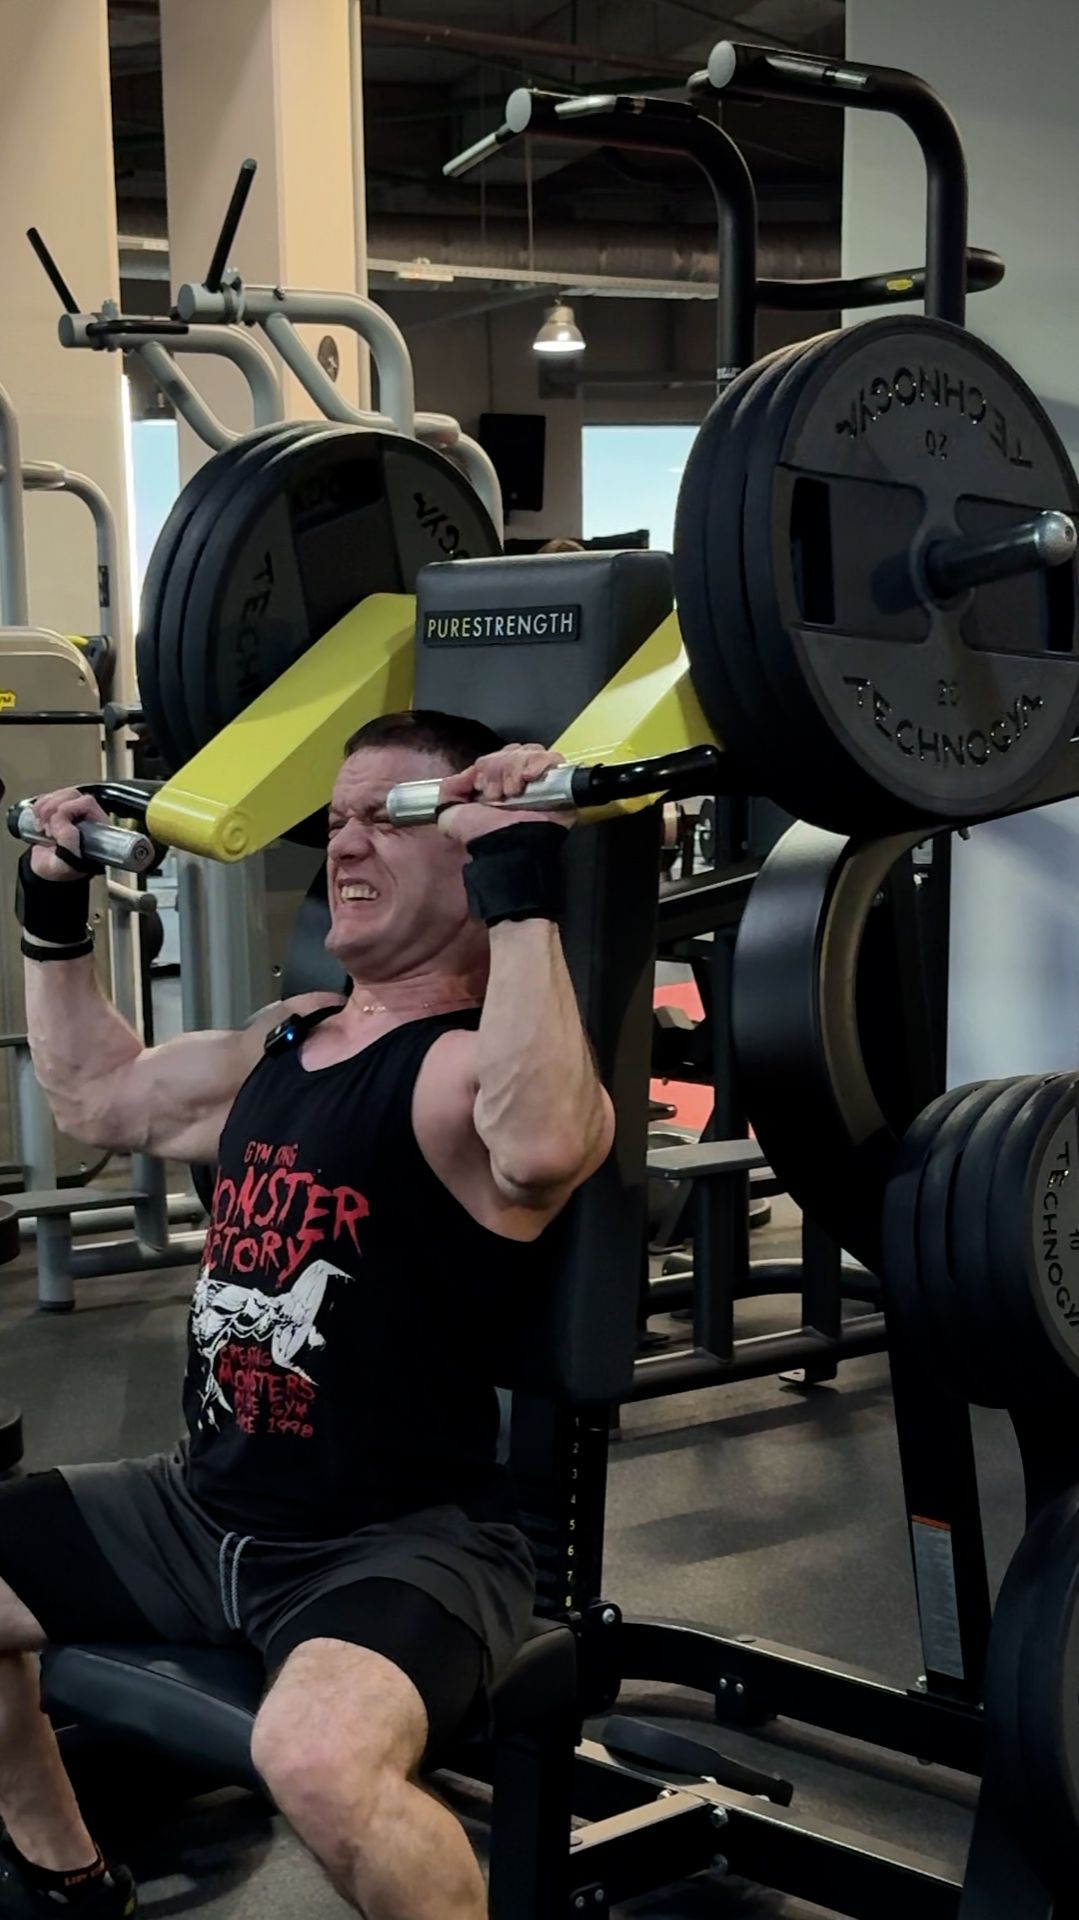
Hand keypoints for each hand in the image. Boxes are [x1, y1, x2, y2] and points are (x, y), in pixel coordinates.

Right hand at [26, 788, 108, 882]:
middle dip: (54, 809)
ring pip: (61, 794)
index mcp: (98, 830)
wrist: (48, 872)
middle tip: (48, 829)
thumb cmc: (62, 870)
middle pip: (73, 795)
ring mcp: (73, 813)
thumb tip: (63, 820)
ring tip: (43, 826)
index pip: (87, 804)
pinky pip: (49, 797)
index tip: (57, 830)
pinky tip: (38, 820)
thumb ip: (69, 842)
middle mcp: (88, 818)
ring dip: (45, 807)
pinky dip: (39, 806)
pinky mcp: (58, 811)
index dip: (68, 811)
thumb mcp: (66, 863)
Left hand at [436, 744, 572, 845]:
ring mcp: (541, 781)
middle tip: (498, 794)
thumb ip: (450, 791)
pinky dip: (537, 763)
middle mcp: (519, 780)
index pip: (495, 756)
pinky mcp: (559, 782)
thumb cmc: (485, 835)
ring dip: (514, 769)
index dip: (487, 767)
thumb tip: (463, 775)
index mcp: (497, 784)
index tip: (482, 788)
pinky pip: (551, 758)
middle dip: (499, 768)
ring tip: (514, 792)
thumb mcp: (452, 815)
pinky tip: (529, 777)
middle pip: (511, 751)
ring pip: (527, 752)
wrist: (508, 845)